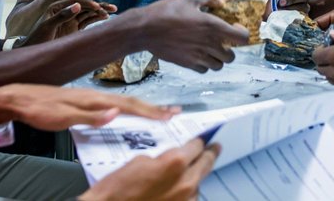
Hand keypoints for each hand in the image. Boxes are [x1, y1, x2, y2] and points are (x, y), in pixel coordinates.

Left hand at [0, 84, 179, 128]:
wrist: (19, 98)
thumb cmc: (38, 108)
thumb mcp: (62, 116)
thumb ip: (90, 117)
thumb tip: (116, 113)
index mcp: (94, 100)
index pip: (129, 105)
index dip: (150, 112)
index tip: (169, 115)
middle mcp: (96, 96)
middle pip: (132, 101)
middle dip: (154, 108)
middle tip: (174, 112)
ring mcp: (91, 97)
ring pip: (124, 101)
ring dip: (144, 107)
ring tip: (160, 111)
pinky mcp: (86, 101)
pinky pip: (115, 104)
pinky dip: (129, 107)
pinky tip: (130, 111)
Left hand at [17, 0, 117, 46]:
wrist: (34, 50)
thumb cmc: (38, 37)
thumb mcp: (48, 25)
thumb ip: (63, 15)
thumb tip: (78, 5)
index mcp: (57, 6)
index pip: (76, 1)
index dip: (87, 3)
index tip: (97, 6)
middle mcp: (66, 11)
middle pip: (85, 6)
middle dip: (99, 6)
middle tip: (112, 7)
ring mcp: (71, 20)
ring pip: (88, 13)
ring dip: (100, 12)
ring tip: (113, 10)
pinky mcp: (74, 28)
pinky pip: (88, 21)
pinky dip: (96, 18)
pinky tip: (105, 17)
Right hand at [80, 138, 218, 200]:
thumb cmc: (118, 189)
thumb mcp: (141, 160)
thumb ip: (164, 157)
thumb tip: (175, 157)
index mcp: (175, 163)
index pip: (197, 145)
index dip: (199, 140)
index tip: (203, 139)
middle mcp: (186, 182)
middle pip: (206, 163)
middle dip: (209, 154)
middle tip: (214, 148)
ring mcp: (186, 200)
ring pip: (198, 182)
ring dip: (194, 176)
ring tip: (186, 173)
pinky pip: (190, 198)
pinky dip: (186, 192)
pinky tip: (176, 190)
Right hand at [135, 0, 248, 72]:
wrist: (145, 29)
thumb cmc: (167, 11)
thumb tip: (221, 3)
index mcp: (213, 26)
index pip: (241, 38)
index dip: (242, 33)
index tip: (234, 27)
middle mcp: (209, 44)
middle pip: (232, 56)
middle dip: (229, 48)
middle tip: (221, 40)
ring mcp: (198, 56)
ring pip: (219, 65)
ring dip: (217, 58)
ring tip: (209, 49)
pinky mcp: (187, 64)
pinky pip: (204, 70)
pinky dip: (204, 64)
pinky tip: (198, 54)